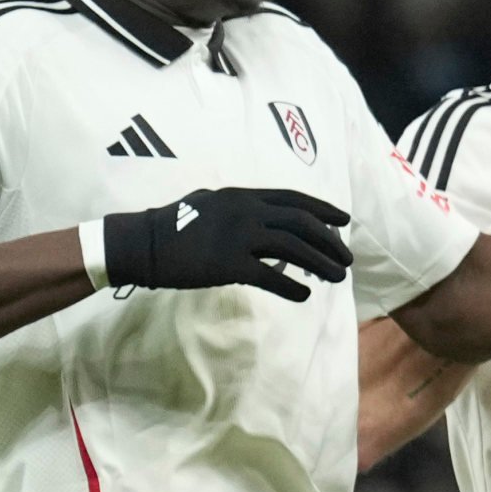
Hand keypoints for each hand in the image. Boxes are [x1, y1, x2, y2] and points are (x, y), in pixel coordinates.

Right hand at [102, 185, 351, 299]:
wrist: (143, 244)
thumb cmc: (173, 224)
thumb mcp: (209, 202)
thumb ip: (238, 206)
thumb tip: (262, 214)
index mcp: (243, 196)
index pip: (294, 200)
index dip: (323, 210)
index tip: (344, 221)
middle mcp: (246, 211)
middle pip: (302, 224)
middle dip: (329, 241)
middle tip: (346, 257)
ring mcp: (239, 236)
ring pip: (295, 249)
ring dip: (321, 264)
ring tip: (337, 278)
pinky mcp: (229, 264)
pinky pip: (271, 277)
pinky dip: (292, 288)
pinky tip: (304, 296)